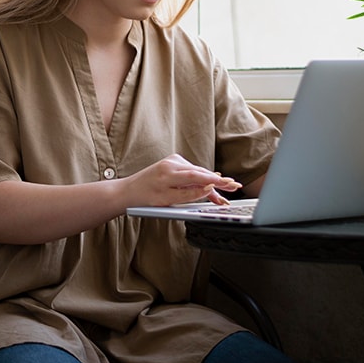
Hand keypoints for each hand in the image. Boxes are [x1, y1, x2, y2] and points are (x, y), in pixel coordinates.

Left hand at [122, 154, 241, 207]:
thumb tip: (207, 189)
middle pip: (200, 173)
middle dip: (218, 183)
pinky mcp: (173, 163)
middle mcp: (172, 162)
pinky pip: (192, 172)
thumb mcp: (168, 200)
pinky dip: (200, 180)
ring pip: (197, 173)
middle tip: (235, 187)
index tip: (229, 183)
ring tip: (224, 196)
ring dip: (209, 184)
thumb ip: (189, 194)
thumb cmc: (145, 198)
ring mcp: (173, 161)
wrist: (128, 191)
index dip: (215, 180)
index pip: (198, 175)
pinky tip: (210, 187)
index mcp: (169, 171)